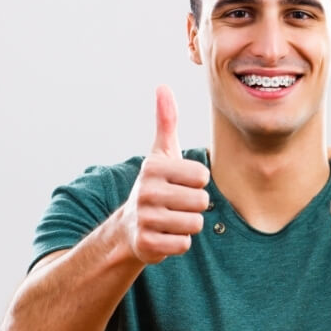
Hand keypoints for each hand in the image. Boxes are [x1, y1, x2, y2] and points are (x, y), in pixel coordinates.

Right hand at [120, 85, 209, 263]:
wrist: (128, 226)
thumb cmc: (155, 184)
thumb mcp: (161, 153)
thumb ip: (166, 121)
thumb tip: (163, 86)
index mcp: (153, 167)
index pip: (202, 177)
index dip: (196, 183)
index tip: (180, 183)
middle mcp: (146, 191)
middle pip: (202, 202)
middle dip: (194, 206)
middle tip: (176, 204)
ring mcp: (145, 218)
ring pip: (195, 224)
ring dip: (188, 224)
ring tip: (171, 218)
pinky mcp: (147, 243)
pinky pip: (184, 244)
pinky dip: (179, 241)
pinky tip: (165, 234)